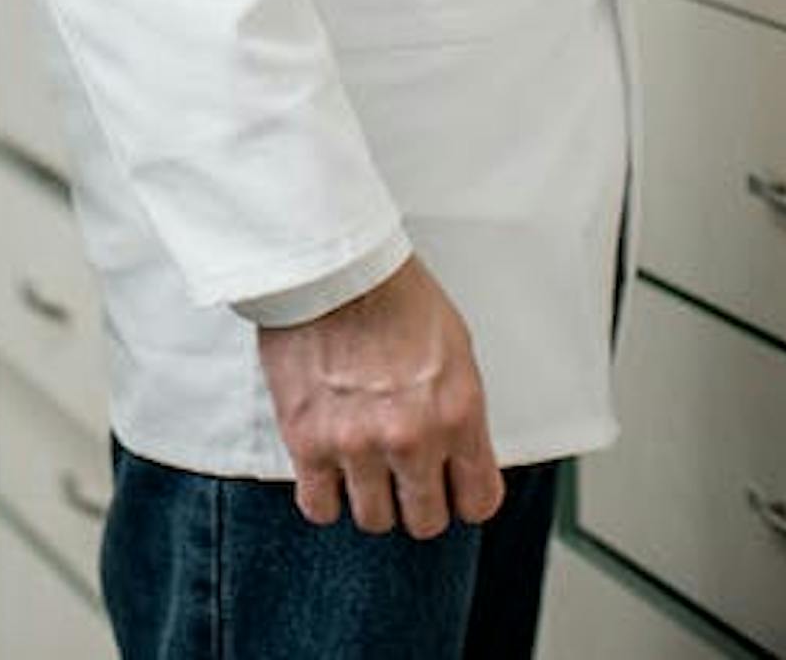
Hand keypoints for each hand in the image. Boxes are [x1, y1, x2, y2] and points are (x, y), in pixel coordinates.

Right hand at [255, 257, 506, 540]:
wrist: (327, 264)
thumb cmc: (390, 292)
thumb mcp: (454, 348)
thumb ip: (457, 409)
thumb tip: (455, 450)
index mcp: (458, 413)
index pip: (478, 501)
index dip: (463, 499)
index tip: (450, 490)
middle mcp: (412, 437)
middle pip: (424, 520)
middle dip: (416, 503)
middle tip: (402, 479)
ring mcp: (357, 443)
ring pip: (373, 518)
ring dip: (369, 498)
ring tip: (362, 469)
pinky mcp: (307, 440)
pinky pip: (319, 506)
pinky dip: (323, 497)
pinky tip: (326, 473)